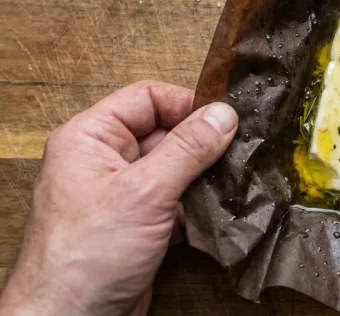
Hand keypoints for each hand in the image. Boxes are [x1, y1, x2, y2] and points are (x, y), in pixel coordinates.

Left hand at [0, 81, 237, 314]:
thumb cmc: (86, 257)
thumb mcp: (145, 192)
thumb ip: (187, 149)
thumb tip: (223, 114)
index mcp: (90, 138)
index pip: (146, 99)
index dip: (186, 104)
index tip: (225, 119)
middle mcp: (104, 161)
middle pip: (165, 133)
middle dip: (201, 145)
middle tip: (237, 153)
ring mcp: (122, 194)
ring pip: (175, 169)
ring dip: (202, 178)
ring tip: (231, 182)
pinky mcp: (138, 223)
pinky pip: (175, 200)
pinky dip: (196, 206)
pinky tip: (216, 214)